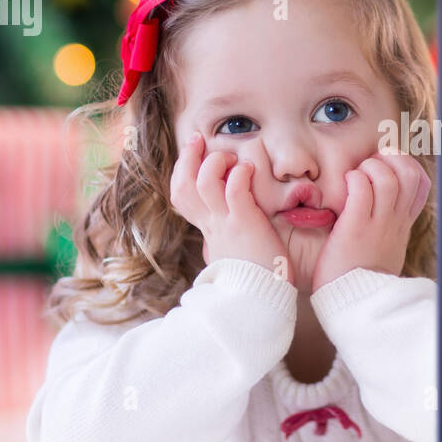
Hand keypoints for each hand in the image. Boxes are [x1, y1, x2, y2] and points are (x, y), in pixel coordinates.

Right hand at [169, 131, 291, 282]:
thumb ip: (227, 238)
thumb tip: (223, 231)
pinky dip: (239, 174)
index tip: (194, 152)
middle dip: (188, 158)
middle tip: (199, 139)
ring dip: (215, 163)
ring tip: (230, 158)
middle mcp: (212, 226)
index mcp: (209, 231)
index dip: (183, 170)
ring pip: (203, 183)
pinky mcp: (244, 225)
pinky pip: (233, 191)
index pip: (182, 196)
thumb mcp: (233, 254)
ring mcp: (225, 225)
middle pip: (182, 187)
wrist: (260, 302)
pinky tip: (249, 169)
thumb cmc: (255, 280)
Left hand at [311, 151, 431, 292]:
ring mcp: (378, 225)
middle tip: (370, 165)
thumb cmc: (362, 278)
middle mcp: (395, 222)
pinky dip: (354, 179)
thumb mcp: (386, 250)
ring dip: (370, 167)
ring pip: (387, 178)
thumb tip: (381, 208)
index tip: (387, 167)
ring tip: (357, 176)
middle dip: (390, 158)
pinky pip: (361, 190)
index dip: (407, 165)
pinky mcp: (355, 228)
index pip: (421, 184)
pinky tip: (346, 185)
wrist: (354, 306)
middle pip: (410, 174)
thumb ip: (387, 227)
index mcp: (402, 225)